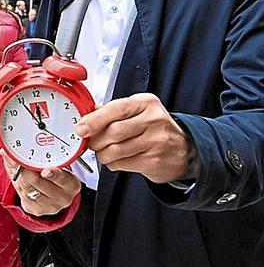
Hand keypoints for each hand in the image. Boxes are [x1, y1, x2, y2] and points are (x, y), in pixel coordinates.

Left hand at [1, 150, 80, 216]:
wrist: (51, 196)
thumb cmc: (53, 176)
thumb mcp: (52, 165)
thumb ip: (38, 156)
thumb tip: (11, 149)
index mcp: (71, 184)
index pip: (63, 178)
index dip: (54, 174)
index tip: (45, 170)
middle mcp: (63, 197)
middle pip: (39, 182)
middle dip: (26, 169)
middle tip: (17, 159)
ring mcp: (50, 206)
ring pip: (28, 187)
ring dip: (18, 175)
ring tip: (14, 164)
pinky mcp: (37, 210)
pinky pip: (22, 194)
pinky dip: (17, 182)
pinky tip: (17, 176)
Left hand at [76, 93, 196, 182]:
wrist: (184, 149)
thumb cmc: (155, 128)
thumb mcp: (138, 111)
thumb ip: (112, 111)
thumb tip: (86, 114)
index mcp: (146, 103)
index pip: (116, 109)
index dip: (94, 120)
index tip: (81, 128)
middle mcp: (154, 120)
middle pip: (113, 132)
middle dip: (96, 140)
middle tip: (91, 143)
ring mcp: (156, 141)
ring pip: (116, 150)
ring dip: (102, 154)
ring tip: (103, 153)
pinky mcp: (155, 161)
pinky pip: (123, 163)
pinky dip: (113, 164)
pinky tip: (116, 160)